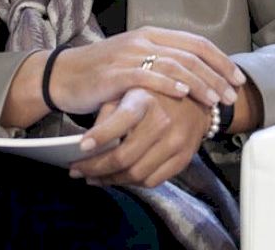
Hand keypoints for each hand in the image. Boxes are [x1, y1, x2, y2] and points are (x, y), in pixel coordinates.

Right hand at [49, 27, 244, 114]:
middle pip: (191, 54)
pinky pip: (148, 76)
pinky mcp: (116, 73)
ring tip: (216, 100)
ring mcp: (129, 55)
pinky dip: (169, 84)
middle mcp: (144, 40)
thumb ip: (162, 62)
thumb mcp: (135, 61)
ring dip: (200, 84)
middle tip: (233, 94)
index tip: (237, 78)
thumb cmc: (101, 73)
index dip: (221, 60)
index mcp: (151, 34)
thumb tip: (196, 76)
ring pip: (175, 65)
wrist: (63, 76)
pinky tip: (184, 95)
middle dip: (217, 75)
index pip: (196, 43)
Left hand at [70, 88, 211, 187]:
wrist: (199, 98)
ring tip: (93, 177)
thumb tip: (87, 143)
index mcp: (145, 100)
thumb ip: (109, 113)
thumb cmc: (154, 92)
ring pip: (136, 174)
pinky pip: (152, 181)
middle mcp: (163, 122)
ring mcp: (176, 142)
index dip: (98, 137)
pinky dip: (131, 183)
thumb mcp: (129, 90)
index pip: (119, 123)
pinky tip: (117, 178)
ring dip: (110, 180)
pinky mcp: (184, 158)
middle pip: (124, 157)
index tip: (79, 148)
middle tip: (76, 171)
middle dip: (95, 168)